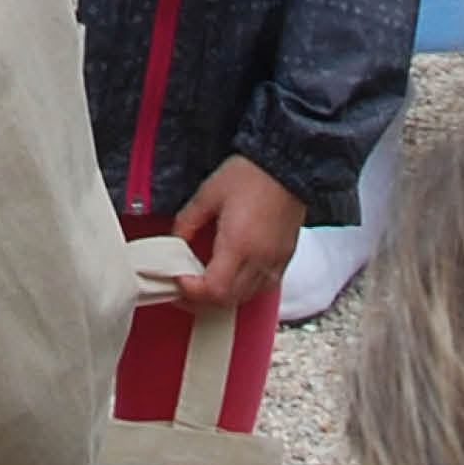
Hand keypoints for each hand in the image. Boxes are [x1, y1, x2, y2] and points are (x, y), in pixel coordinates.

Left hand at [171, 156, 304, 311]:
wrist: (288, 164)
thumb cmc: (251, 174)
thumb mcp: (209, 193)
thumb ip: (187, 220)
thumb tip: (175, 240)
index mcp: (238, 244)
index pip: (213, 289)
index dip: (190, 291)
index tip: (178, 279)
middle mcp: (259, 259)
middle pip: (228, 300)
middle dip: (201, 299)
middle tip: (184, 286)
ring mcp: (275, 261)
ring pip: (246, 297)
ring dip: (223, 296)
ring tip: (205, 282)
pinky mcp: (285, 257)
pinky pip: (263, 287)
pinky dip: (244, 289)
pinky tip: (233, 275)